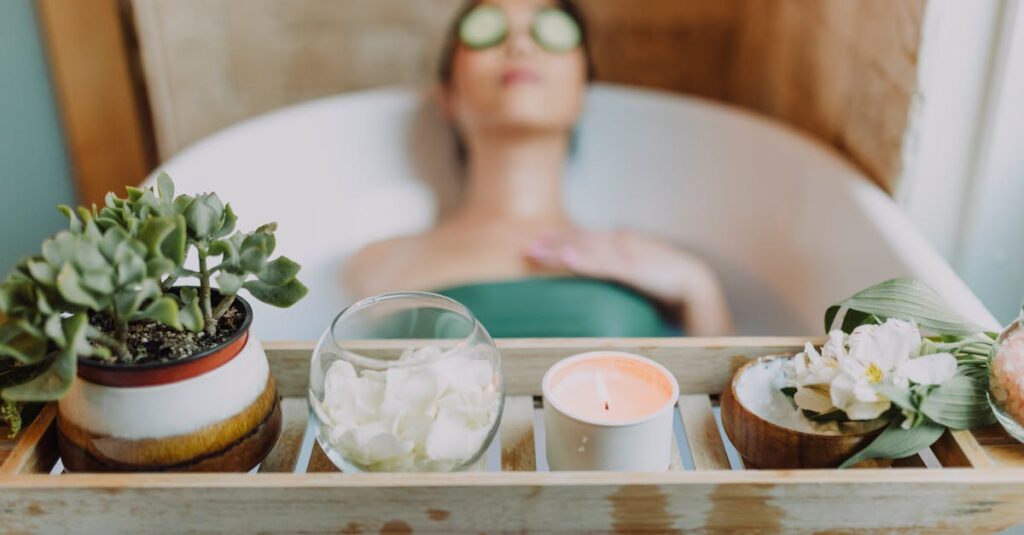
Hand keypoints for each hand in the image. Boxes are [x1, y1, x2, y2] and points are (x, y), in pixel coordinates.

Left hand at [524, 229, 732, 334]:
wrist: (697, 284)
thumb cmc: (667, 283)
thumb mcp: (636, 276)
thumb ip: (618, 273)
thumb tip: (600, 284)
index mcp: (623, 242)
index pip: (587, 236)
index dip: (562, 236)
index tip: (539, 238)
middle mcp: (622, 242)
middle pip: (582, 240)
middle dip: (553, 243)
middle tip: (527, 248)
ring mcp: (628, 253)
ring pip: (587, 250)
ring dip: (561, 250)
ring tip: (538, 253)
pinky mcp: (635, 268)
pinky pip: (605, 265)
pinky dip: (586, 261)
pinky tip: (569, 260)